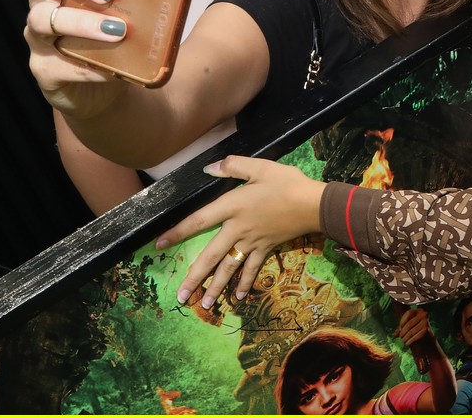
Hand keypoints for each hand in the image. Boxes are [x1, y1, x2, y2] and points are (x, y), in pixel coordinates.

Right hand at [24, 0, 128, 116]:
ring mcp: (41, 31)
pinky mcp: (44, 67)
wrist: (114, 87)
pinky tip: (108, 68)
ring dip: (82, 22)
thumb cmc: (125, 37)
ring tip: (118, 31)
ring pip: (43, 16)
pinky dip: (84, 65)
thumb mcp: (139, 5)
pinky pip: (55, 63)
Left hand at [155, 156, 325, 304]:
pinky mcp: (266, 248)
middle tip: (180, 296)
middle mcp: (238, 228)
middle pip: (211, 256)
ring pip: (229, 268)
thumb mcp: (259, 167)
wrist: (312, 204)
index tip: (159, 244)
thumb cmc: (286, 183)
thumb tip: (207, 168)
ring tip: (203, 304)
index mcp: (232, 206)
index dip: (178, 232)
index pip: (199, 220)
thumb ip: (232, 165)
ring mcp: (252, 242)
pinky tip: (238, 297)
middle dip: (195, 277)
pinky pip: (252, 269)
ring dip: (216, 287)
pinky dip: (245, 284)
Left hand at [393, 306, 433, 347]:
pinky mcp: (426, 330)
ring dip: (406, 337)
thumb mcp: (408, 325)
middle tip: (400, 336)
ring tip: (403, 341)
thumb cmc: (415, 328)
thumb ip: (401, 328)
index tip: (399, 328)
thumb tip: (395, 334)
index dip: (403, 321)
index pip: (408, 313)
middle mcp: (423, 314)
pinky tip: (407, 343)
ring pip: (412, 331)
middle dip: (403, 331)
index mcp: (418, 310)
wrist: (427, 337)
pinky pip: (416, 336)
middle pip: (409, 323)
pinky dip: (411, 340)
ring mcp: (426, 322)